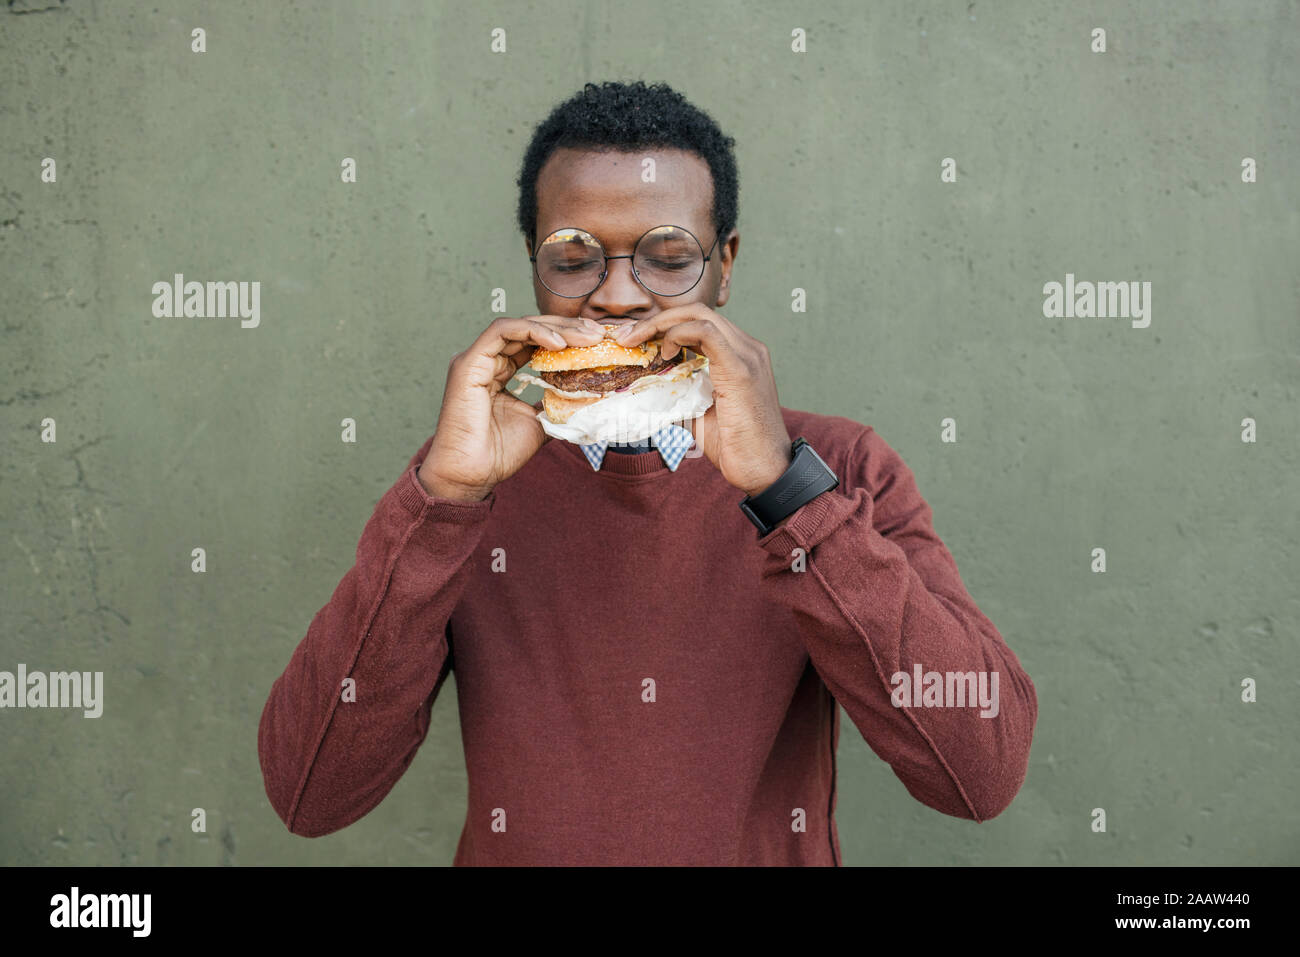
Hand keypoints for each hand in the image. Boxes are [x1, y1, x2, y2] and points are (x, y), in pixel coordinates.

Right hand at [419, 315, 604, 499]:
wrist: (474, 473)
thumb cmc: (500, 453)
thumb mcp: (541, 423)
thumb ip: (557, 406)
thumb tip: (587, 399)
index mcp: (501, 371)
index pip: (536, 342)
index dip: (568, 337)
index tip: (598, 342)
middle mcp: (488, 360)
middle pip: (531, 330)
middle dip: (567, 328)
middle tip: (598, 333)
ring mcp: (477, 359)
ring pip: (520, 326)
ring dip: (555, 328)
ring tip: (585, 337)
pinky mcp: (469, 362)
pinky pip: (502, 331)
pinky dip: (532, 331)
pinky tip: (559, 343)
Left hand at [615, 305, 791, 496]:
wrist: (765, 470)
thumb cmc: (735, 445)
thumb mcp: (699, 412)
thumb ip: (680, 392)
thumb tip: (646, 390)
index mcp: (740, 354)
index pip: (699, 322)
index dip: (665, 324)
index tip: (635, 340)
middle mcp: (747, 347)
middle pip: (697, 312)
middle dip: (657, 320)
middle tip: (627, 337)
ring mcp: (747, 355)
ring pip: (700, 315)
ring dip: (662, 324)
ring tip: (638, 342)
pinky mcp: (741, 370)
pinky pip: (707, 332)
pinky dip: (678, 334)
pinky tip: (664, 353)